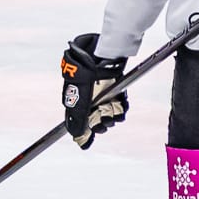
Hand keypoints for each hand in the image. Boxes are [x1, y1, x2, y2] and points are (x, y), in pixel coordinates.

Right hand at [60, 33, 127, 149]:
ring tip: (111, 106)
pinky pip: (122, 106)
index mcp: (79, 106)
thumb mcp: (76, 104)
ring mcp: (104, 97)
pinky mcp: (116, 92)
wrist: (96, 59)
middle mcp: (91, 103)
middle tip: (103, 115)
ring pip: (113, 116)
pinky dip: (122, 107)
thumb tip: (78, 139)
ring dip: (114, 114)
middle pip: (100, 122)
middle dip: (103, 122)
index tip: (90, 137)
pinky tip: (119, 103)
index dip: (89, 132)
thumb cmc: (82, 80)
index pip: (85, 126)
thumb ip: (77, 122)